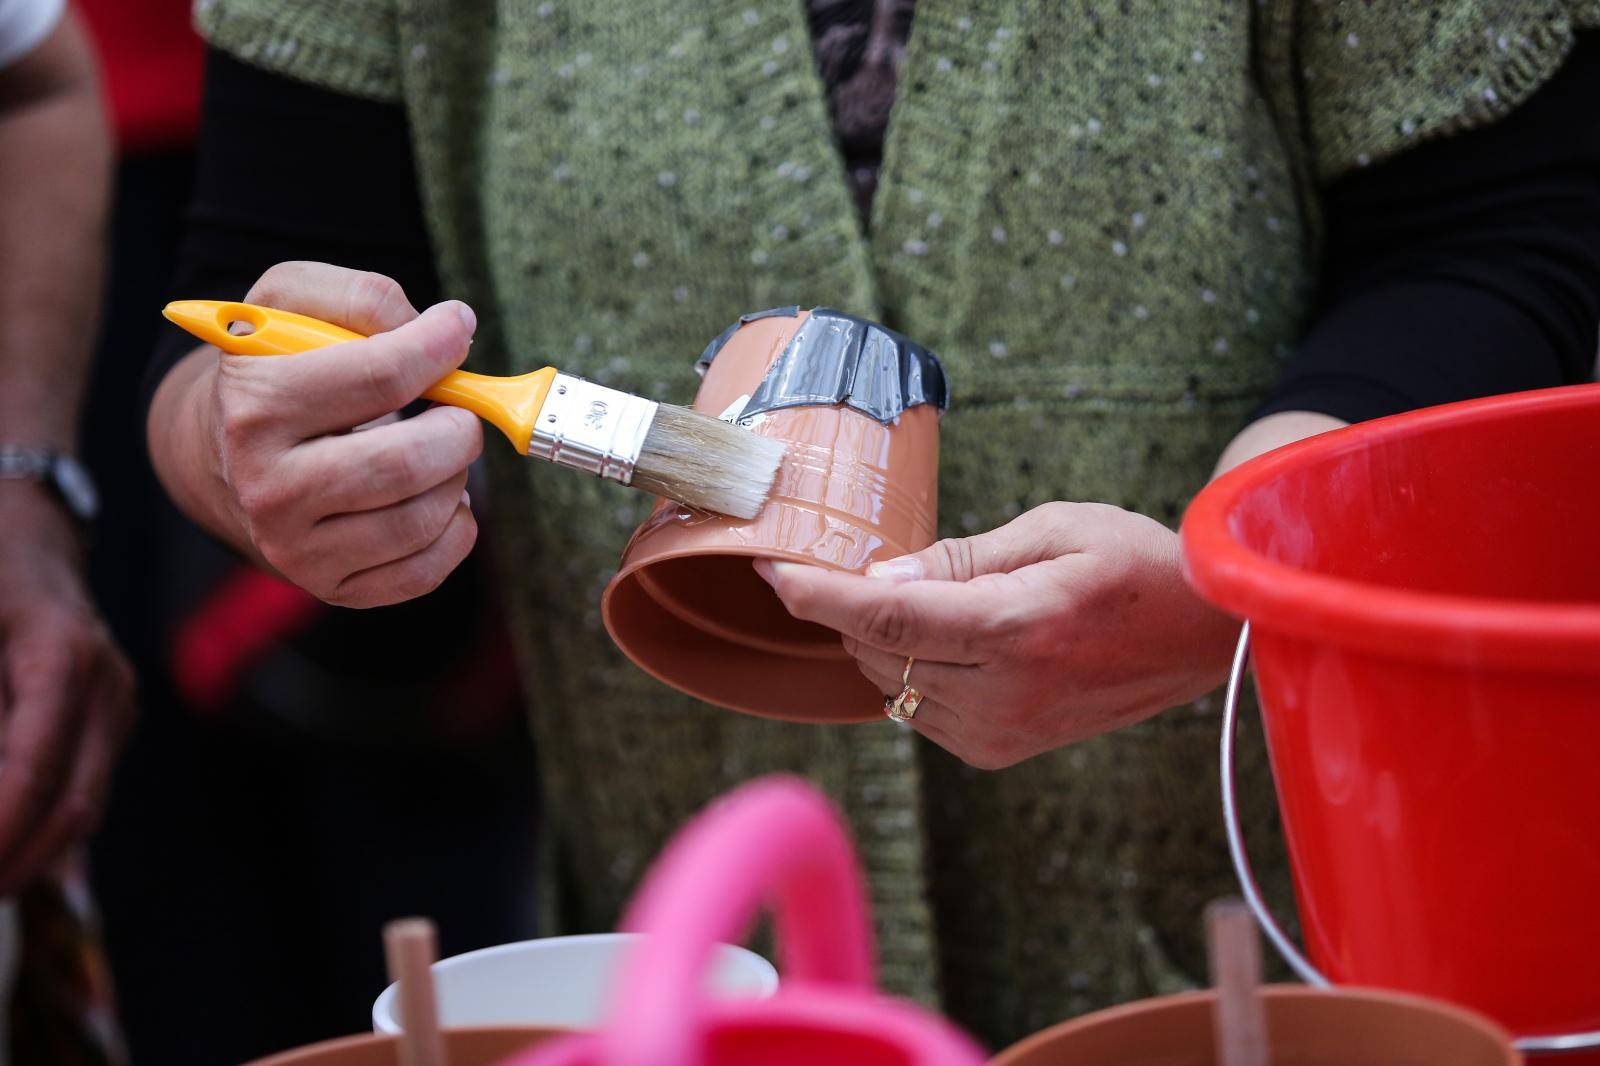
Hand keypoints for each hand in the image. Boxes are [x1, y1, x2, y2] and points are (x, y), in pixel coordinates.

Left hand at [0, 483, 134, 890]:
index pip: (34, 770)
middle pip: (71, 805)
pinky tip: (3, 847)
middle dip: (11, 860)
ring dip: (23, 853)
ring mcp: (116, 703)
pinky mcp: (108, 718)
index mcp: (63, 655)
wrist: (20, 526)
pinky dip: (33, 826)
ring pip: (79, 807)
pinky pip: (76, 788)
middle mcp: (106, 684)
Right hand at [157, 262, 483, 607]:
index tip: (455, 330)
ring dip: (455, 476)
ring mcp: (296, 549)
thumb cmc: (277, 367)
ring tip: (434, 449)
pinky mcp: (330, 588)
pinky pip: (427, 571)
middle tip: (456, 408)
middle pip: (407, 464)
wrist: (222, 453)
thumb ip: (363, 297)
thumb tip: (443, 327)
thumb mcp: (293, 303)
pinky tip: (431, 496)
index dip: (437, 347)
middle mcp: (267, 489)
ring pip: (425, 518)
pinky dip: (453, 529)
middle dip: (457, 427)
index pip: (380, 377)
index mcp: (254, 408)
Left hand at [755, 502, 1240, 768]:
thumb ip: (960, 558)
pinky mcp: (1001, 750)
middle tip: (862, 563)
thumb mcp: (1053, 529)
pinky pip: (919, 709)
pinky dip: (912, 670)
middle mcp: (1005, 691)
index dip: (818, 594)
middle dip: (851, 608)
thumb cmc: (1133, 563)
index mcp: (1018, 627)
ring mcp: (1003, 730)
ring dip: (881, 640)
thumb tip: (879, 579)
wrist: (1201, 634)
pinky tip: (946, 639)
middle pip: (878, 652)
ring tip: (920, 598)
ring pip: (892, 683)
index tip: (772, 568)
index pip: (887, 618)